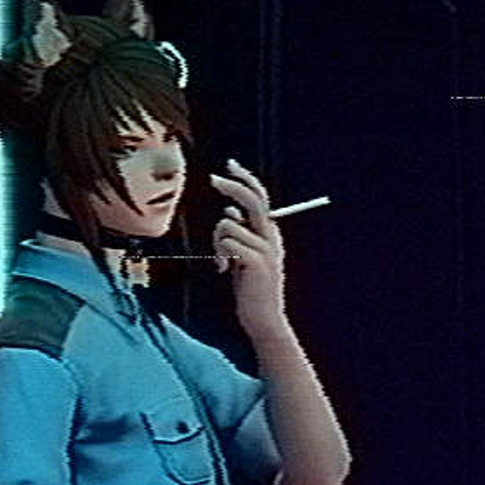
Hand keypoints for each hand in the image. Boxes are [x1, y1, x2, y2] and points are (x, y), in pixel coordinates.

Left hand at [210, 159, 285, 336]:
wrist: (263, 319)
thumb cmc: (251, 290)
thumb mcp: (244, 257)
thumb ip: (240, 234)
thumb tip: (230, 211)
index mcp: (270, 234)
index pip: (260, 197)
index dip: (245, 179)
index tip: (230, 165)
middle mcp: (271, 238)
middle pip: (251, 198)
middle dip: (232, 184)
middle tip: (213, 179)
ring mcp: (265, 249)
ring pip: (229, 223)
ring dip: (217, 242)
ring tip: (224, 264)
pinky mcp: (256, 261)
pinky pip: (228, 242)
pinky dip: (220, 254)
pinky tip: (225, 271)